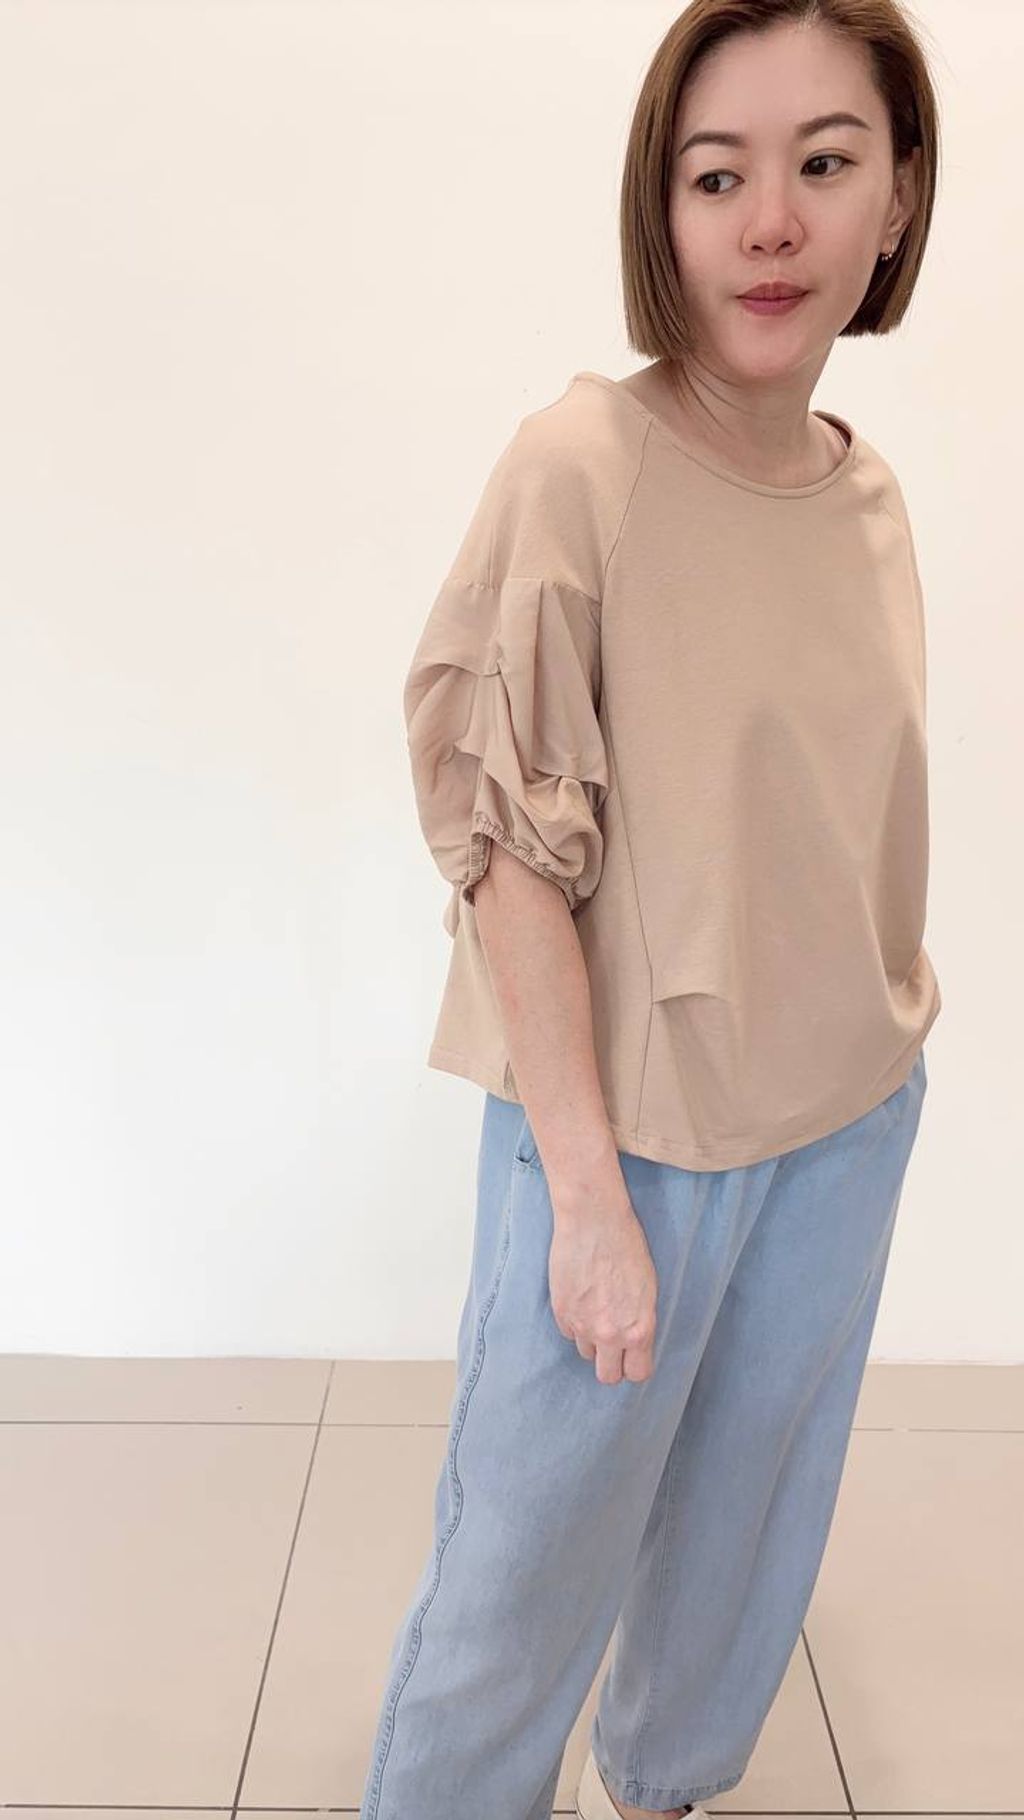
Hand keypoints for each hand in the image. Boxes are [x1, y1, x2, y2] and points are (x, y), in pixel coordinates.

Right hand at [546, 1176, 657, 1384]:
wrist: (594, 1221)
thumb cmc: (627, 1247)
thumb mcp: (648, 1288)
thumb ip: (640, 1321)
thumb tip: (633, 1339)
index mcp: (638, 1329)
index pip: (637, 1373)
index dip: (634, 1366)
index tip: (632, 1357)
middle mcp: (610, 1334)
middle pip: (607, 1376)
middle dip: (611, 1364)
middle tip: (612, 1346)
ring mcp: (582, 1324)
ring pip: (586, 1351)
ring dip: (591, 1339)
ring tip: (596, 1310)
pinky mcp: (561, 1311)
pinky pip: (568, 1331)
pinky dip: (574, 1322)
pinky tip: (581, 1298)